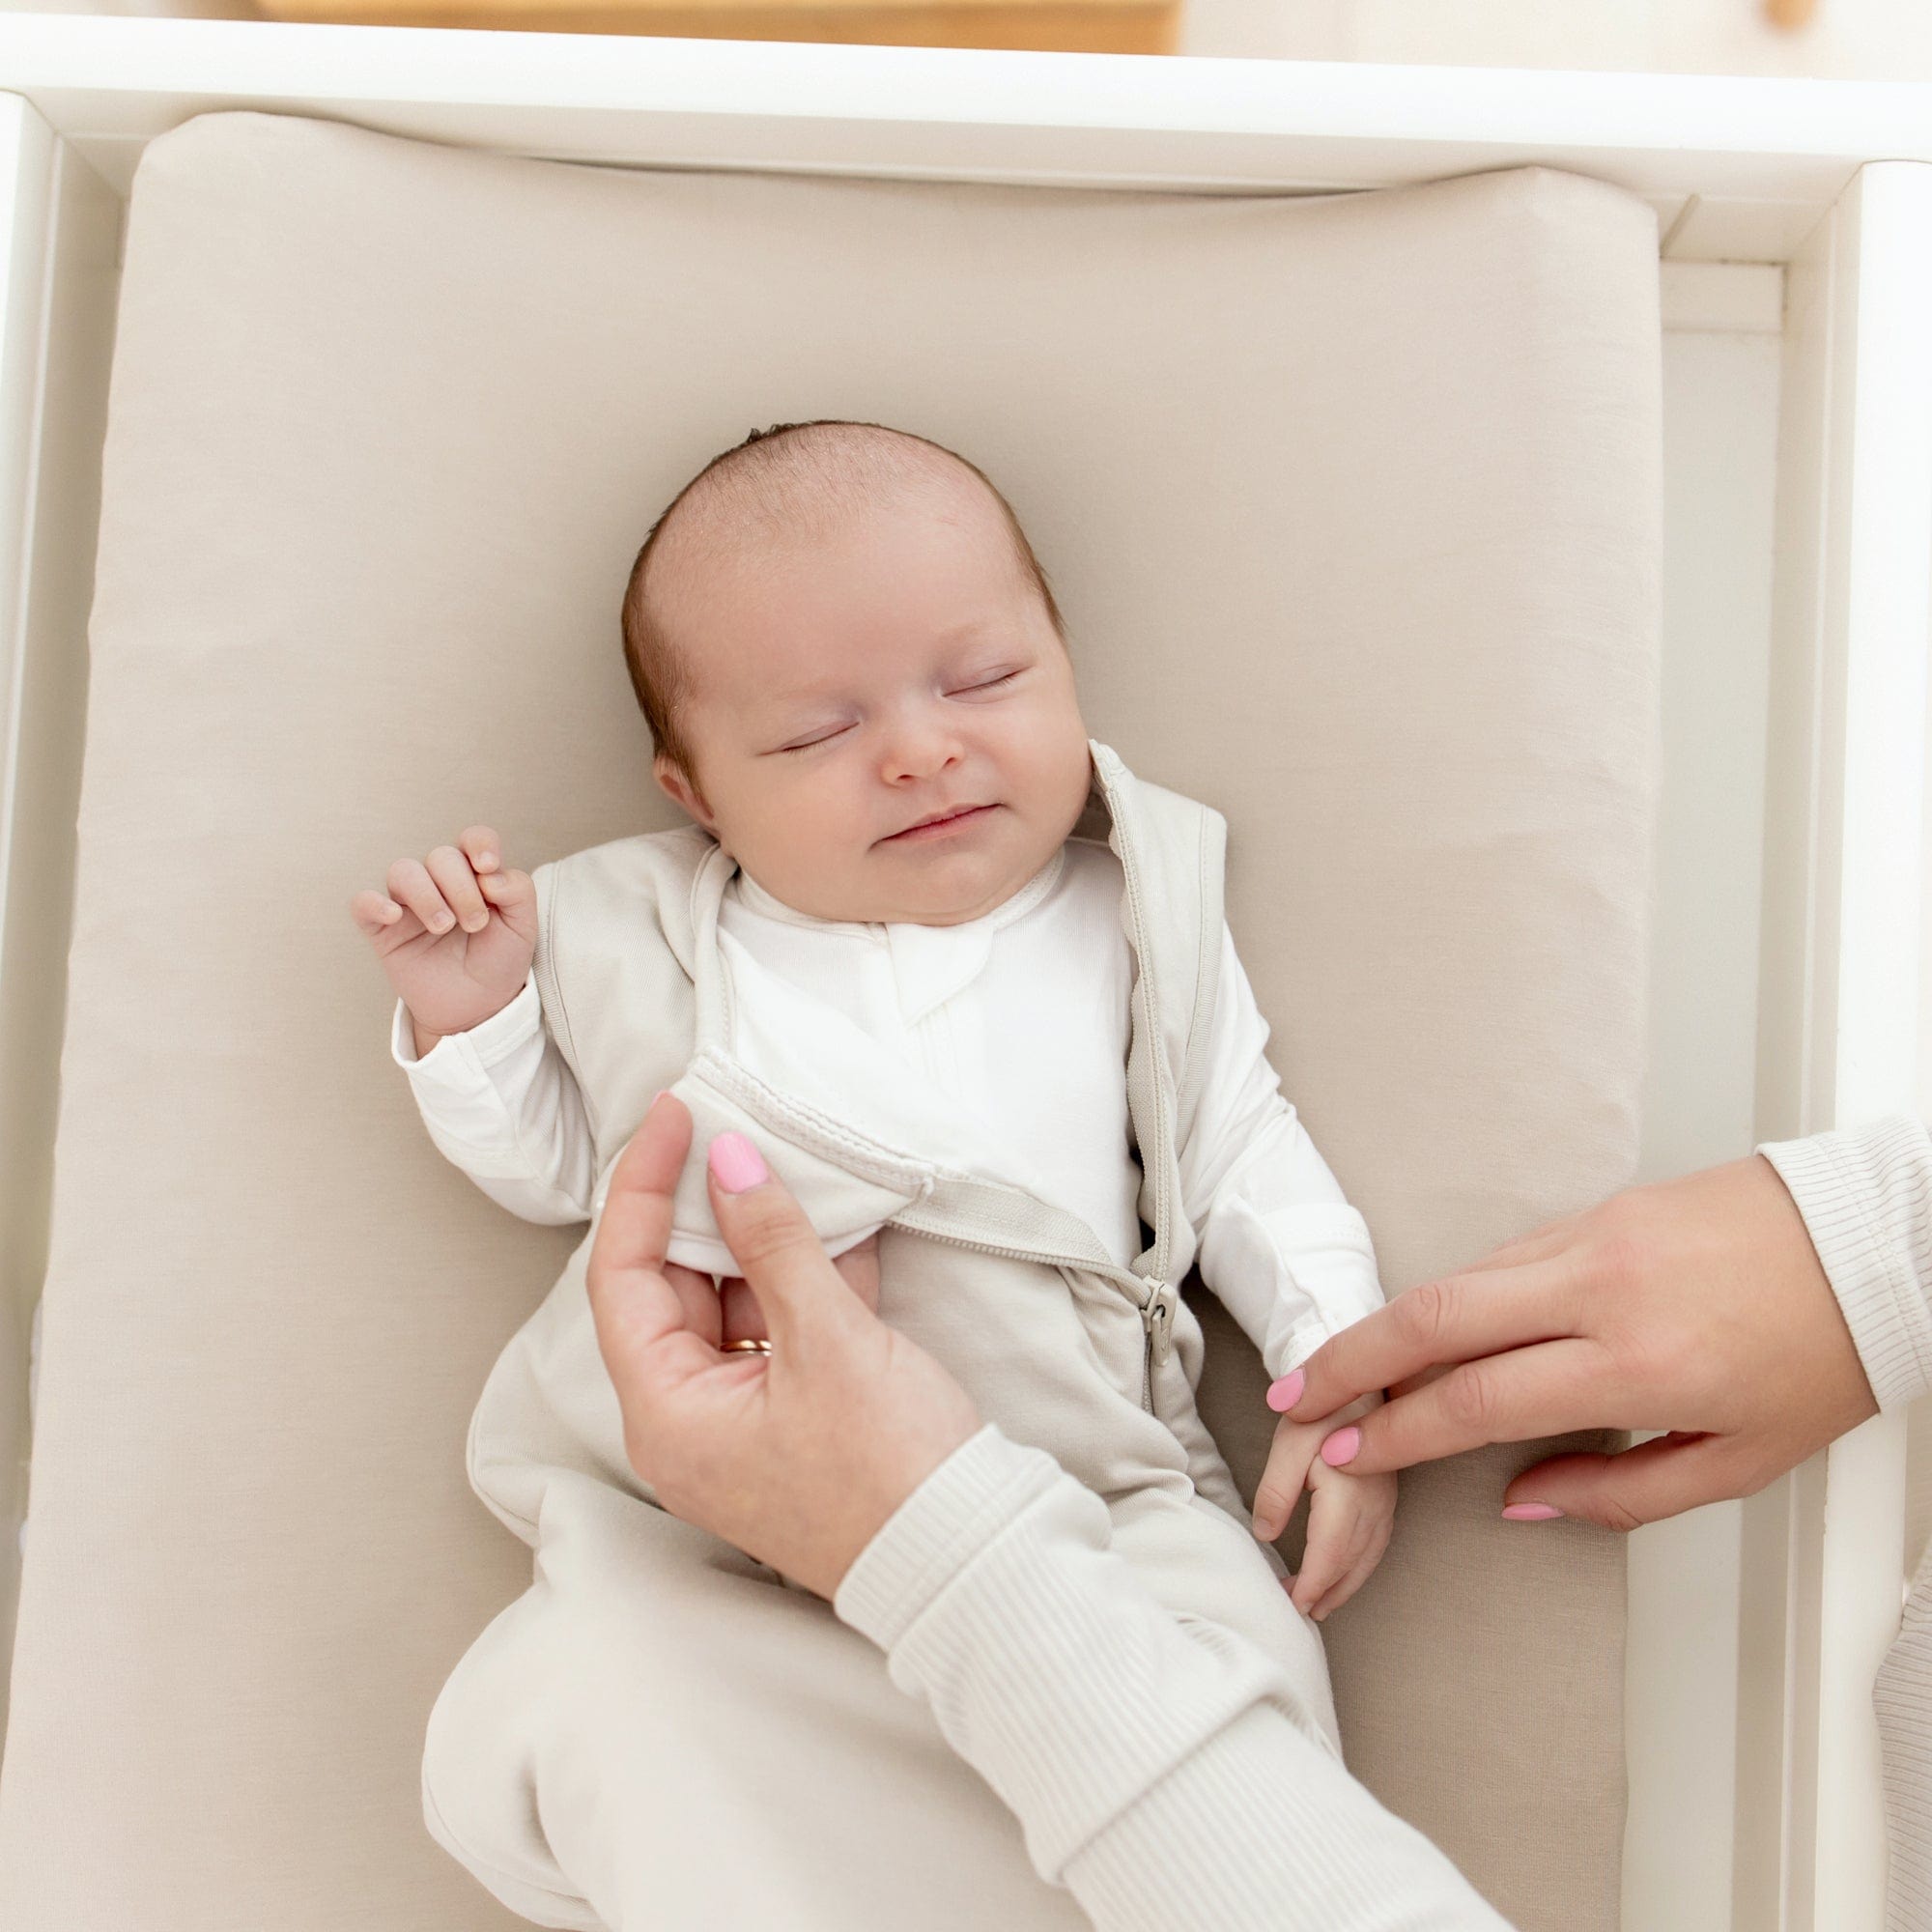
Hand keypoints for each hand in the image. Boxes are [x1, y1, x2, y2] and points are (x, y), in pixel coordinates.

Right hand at [348, 825, 536, 1044]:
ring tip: (444, 927)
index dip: (479, 843)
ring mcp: (409, 904)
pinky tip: (394, 917)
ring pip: (403, 871)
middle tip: (475, 923)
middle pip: (441, 857)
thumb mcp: (523, 927)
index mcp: (475, 875)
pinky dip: (374, 903)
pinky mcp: (383, 930)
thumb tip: (489, 872)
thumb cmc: (498, 961)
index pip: (472, 839)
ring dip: (426, 895)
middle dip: (461, 888)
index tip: (487, 866)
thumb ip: (518, 891)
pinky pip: (363, 903)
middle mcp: (440, 883)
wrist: (478, 1007)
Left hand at [584, 1093, 981, 1599]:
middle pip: (672, 1288)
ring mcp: (745, 1423)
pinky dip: (806, 1278)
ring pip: (733, 1303)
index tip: (677, 1118)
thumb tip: (728, 1161)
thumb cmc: (891, 1474)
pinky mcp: (799, 1419)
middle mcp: (690, 1423)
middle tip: (735, 1129)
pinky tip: (840, 1224)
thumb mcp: (829, 1340)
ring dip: (764, 1238)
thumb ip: (772, 1241)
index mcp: (667, 1415)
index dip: (641, 1187)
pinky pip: (783, 1330)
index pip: (622, 1277)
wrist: (972, 1560)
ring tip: (792, 1164)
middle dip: (706, 1206)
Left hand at [1251, 1390, 1394, 1620]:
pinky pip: (1377, 1543)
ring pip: (1369, 1558)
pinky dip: (1359, 1567)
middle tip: (1298, 1613)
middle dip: (1326, 1593)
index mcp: (1350, 1490)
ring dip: (1344, 1585)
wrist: (1358, 1378)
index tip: (1292, 1604)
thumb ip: (1276, 1490)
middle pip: (1353, 1563)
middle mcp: (1376, 1501)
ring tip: (1318, 1605)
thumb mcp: (1288, 1441)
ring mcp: (1386, 1500)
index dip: (1312, 1583)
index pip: (1331, 1552)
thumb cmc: (1320, 1407)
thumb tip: (1265, 1534)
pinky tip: (1343, 1573)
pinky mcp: (1387, 1495)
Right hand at [1273, 1154, 1879, 1530]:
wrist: (1876, 1243)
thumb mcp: (1740, 1460)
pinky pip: (1503, 1255)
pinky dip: (1454, 1294)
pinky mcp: (1601, 1208)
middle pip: (1436, 1317)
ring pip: (1460, 1277)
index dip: (1400, 1429)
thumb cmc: (1822, 1355)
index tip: (1351, 1448)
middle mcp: (1602, 1288)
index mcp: (1639, 1362)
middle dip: (1351, 1357)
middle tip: (1295, 1391)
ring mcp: (1596, 1236)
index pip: (1480, 1398)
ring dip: (1390, 1323)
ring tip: (1342, 1364)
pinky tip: (1430, 1327)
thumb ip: (1619, 1491)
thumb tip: (1520, 1501)